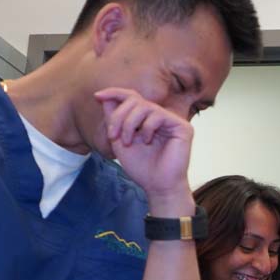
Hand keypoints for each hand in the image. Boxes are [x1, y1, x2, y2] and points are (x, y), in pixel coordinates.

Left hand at [94, 88, 193, 202]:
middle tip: (113, 136)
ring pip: (144, 106)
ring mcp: (172, 121)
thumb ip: (113, 119)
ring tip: (127, 142)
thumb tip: (105, 96)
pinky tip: (147, 141)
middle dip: (119, 116)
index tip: (97, 96)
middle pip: (135, 100)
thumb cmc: (141, 168)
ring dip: (129, 124)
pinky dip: (147, 128)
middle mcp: (160, 117)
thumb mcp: (119, 141)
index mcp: (146, 119)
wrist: (158, 187)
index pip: (132, 97)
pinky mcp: (183, 127)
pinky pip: (158, 115)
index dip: (115, 93)